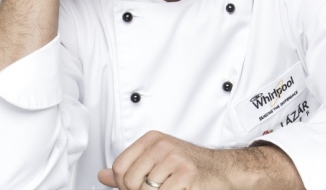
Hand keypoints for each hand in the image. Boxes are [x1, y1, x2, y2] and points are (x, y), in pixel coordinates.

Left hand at [97, 131, 230, 189]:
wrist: (222, 170)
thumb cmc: (190, 167)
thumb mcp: (156, 162)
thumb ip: (129, 169)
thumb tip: (102, 175)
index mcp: (151, 140)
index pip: (119, 167)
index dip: (124, 185)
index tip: (136, 187)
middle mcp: (162, 145)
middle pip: (130, 181)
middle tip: (158, 189)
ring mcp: (175, 158)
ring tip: (170, 188)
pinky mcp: (186, 173)